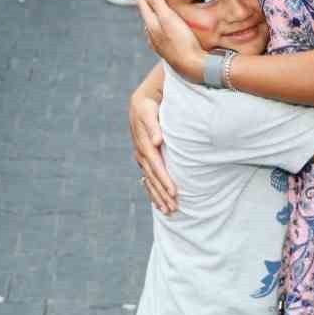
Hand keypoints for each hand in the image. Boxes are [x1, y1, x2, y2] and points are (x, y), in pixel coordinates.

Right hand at [128, 91, 175, 214]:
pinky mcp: (144, 159)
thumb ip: (154, 126)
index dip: (164, 179)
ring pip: (149, 181)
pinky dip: (153, 191)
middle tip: (173, 208)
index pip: (156, 166)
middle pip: (152, 178)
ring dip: (157, 196)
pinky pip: (148, 178)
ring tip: (167, 211)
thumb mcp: (149, 111)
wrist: (139, 103)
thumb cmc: (148, 106)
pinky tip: (158, 202)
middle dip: (162, 193)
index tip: (173, 192)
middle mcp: (141, 153)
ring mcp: (141, 157)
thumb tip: (157, 141)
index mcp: (144, 144)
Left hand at [134, 0, 204, 81]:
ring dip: (153, 12)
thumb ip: (156, 2)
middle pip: (146, 13)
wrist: (195, 67)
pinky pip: (160, 32)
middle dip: (146, 0)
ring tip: (156, 3)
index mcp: (151, 25)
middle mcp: (152, 34)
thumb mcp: (168, 19)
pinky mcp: (169, 48)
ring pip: (153, 23)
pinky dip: (160, 23)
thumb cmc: (182, 43)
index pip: (142, 3)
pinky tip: (167, 25)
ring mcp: (160, 43)